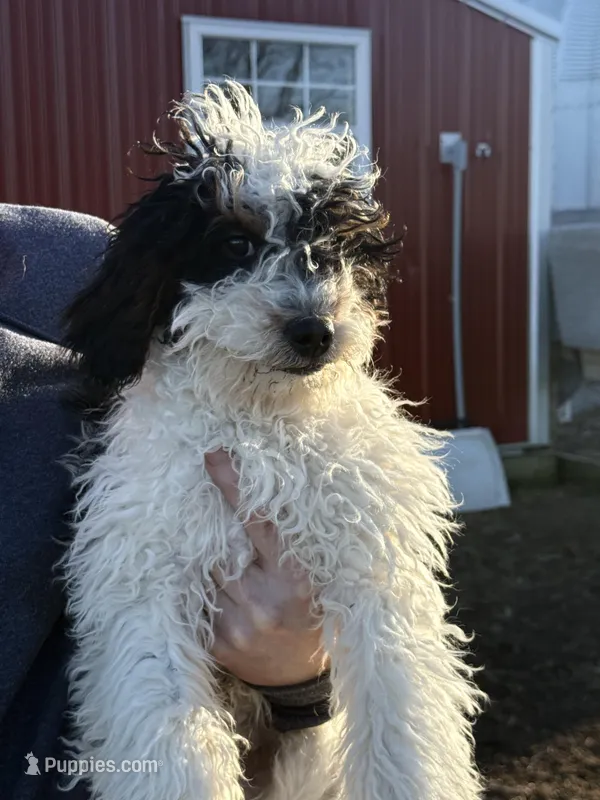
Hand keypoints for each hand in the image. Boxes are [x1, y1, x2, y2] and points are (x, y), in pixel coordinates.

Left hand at [205, 449, 327, 686]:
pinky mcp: (217, 643)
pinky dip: (207, 590)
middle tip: (211, 507)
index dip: (235, 486)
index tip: (213, 456)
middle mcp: (263, 602)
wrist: (300, 681)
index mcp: (295, 580)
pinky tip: (223, 592)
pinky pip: (200, 601)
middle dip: (217, 528)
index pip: (259, 522)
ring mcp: (236, 625)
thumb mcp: (317, 577)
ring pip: (207, 572)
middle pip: (223, 545)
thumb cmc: (314, 616)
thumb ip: (294, 544)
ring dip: (211, 560)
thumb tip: (276, 492)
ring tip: (230, 565)